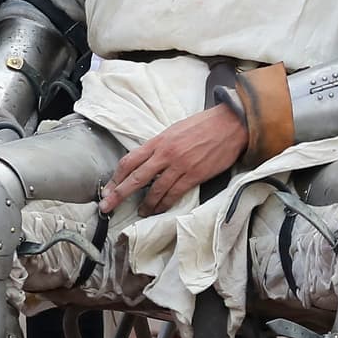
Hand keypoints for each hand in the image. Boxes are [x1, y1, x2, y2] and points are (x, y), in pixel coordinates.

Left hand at [100, 104, 248, 216]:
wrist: (230, 124)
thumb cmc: (203, 125)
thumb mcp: (175, 129)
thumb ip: (160, 145)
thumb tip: (148, 159)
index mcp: (159, 140)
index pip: (130, 160)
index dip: (117, 176)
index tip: (109, 188)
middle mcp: (165, 153)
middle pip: (136, 177)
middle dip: (119, 194)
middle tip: (107, 206)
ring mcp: (180, 165)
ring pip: (155, 190)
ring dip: (146, 204)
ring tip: (140, 212)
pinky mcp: (194, 175)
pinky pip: (174, 193)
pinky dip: (164, 204)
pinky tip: (159, 210)